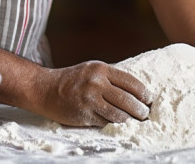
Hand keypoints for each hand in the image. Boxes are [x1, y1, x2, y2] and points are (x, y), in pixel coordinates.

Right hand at [36, 61, 152, 126]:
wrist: (45, 89)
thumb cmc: (72, 80)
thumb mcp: (91, 70)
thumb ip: (110, 78)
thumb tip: (135, 92)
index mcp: (101, 70)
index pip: (131, 82)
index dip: (143, 93)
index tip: (149, 100)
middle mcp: (96, 83)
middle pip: (128, 100)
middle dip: (140, 110)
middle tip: (144, 114)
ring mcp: (90, 100)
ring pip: (119, 115)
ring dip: (128, 120)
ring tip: (132, 120)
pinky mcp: (84, 114)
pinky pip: (105, 122)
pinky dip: (111, 123)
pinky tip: (114, 122)